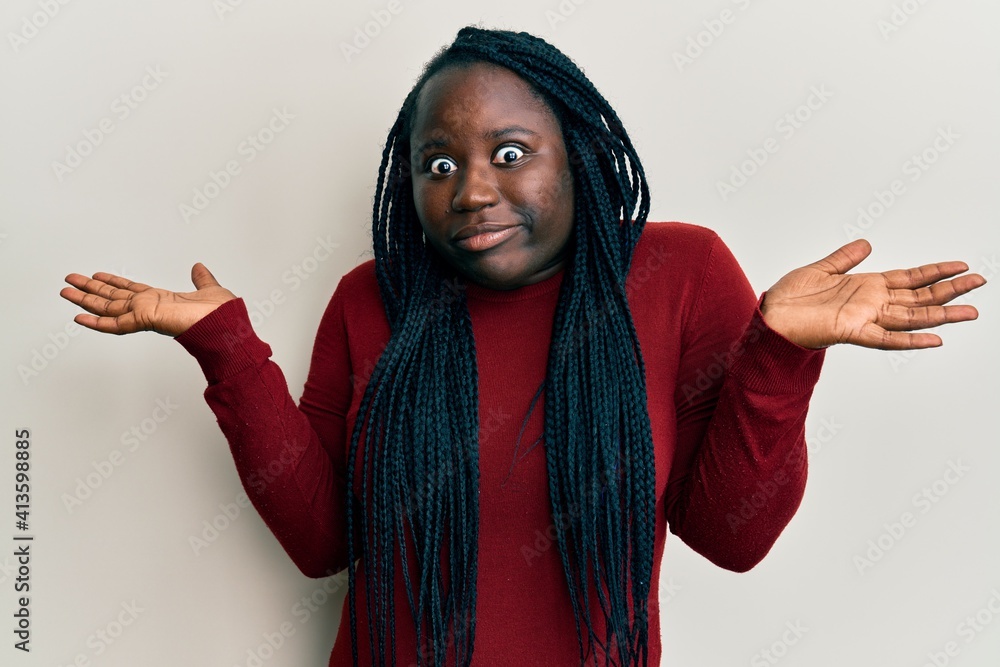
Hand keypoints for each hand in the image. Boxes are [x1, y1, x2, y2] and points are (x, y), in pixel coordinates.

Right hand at [60, 263, 236, 336]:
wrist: (228, 327)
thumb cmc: (223, 316)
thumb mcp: (210, 289)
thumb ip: (202, 279)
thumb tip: (198, 267)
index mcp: (162, 300)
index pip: (130, 290)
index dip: (113, 283)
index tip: (98, 276)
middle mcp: (150, 308)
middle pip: (113, 298)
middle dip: (90, 290)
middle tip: (69, 282)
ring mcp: (146, 315)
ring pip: (108, 308)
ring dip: (85, 301)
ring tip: (65, 292)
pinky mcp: (146, 321)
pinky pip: (116, 323)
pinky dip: (97, 322)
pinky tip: (79, 318)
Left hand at [760, 239, 985, 349]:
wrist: (769, 316)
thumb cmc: (790, 297)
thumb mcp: (820, 269)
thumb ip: (845, 258)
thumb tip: (867, 244)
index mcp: (866, 287)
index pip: (911, 278)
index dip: (935, 272)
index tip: (961, 265)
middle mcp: (870, 304)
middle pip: (920, 298)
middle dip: (950, 290)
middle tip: (980, 282)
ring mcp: (864, 319)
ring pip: (912, 317)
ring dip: (941, 315)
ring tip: (971, 311)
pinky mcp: (851, 332)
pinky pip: (886, 338)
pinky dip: (910, 339)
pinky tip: (935, 338)